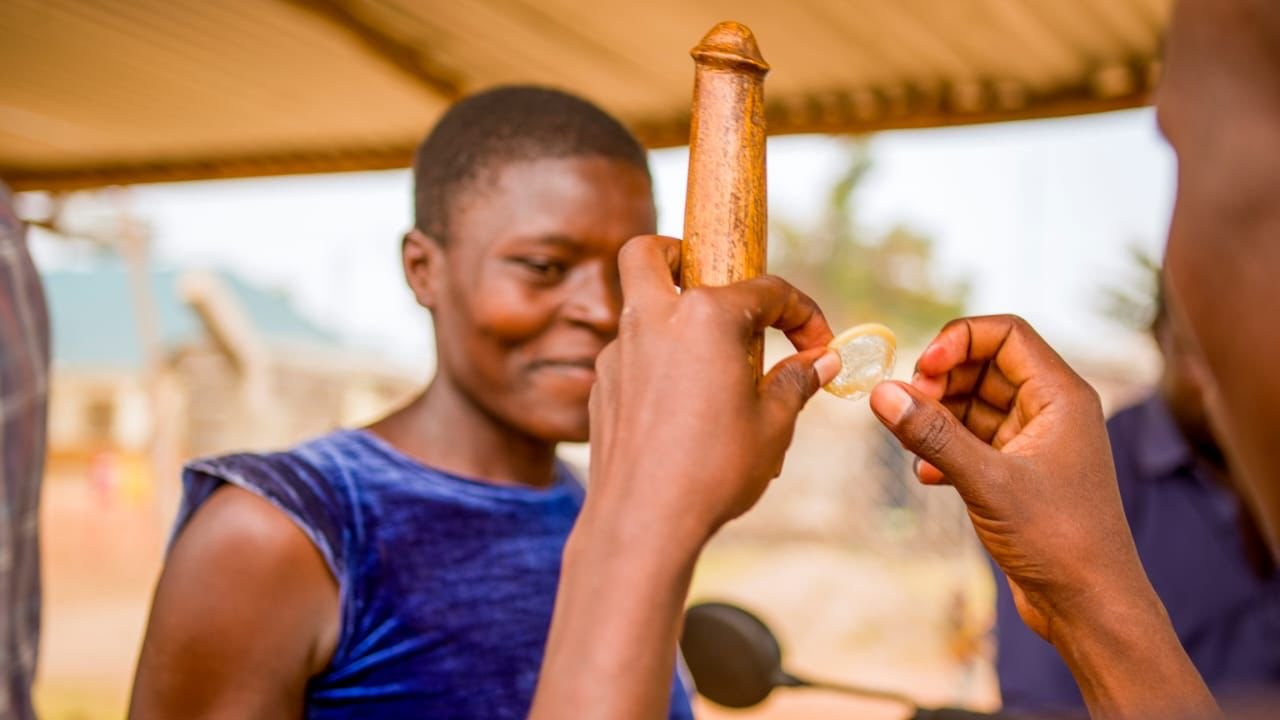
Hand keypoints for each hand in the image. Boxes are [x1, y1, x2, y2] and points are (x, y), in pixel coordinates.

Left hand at [587, 234, 840, 546]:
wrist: (642, 522)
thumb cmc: (715, 470)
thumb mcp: (773, 425)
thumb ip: (796, 381)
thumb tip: (821, 361)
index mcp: (705, 317)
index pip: (766, 290)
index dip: (802, 314)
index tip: (818, 345)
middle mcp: (653, 321)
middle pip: (650, 253)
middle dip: (679, 253)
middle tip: (711, 285)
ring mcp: (618, 353)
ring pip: (635, 306)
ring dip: (670, 317)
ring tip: (711, 364)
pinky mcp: (601, 387)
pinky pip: (629, 355)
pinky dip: (655, 363)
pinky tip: (681, 407)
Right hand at [870, 315, 1217, 718]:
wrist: (1089, 606)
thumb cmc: (1058, 539)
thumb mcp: (987, 482)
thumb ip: (933, 435)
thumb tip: (883, 393)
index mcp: (1061, 396)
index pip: (1006, 334)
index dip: (959, 340)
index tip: (921, 369)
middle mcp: (1050, 411)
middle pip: (985, 365)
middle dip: (940, 380)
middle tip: (909, 408)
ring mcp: (1033, 442)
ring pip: (974, 403)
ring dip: (938, 417)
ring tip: (913, 445)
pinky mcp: (1018, 472)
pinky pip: (973, 440)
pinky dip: (946, 449)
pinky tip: (927, 476)